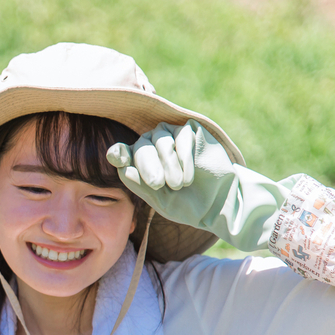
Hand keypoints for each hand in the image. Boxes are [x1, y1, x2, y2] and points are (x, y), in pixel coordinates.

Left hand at [107, 121, 286, 252]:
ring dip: (168, 164)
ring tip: (178, 184)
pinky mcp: (190, 130)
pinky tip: (188, 176)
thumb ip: (138, 183)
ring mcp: (171, 135)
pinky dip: (183, 157)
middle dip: (148, 167)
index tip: (116, 158)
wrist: (218, 204)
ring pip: (160, 141)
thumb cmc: (185, 204)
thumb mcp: (158, 199)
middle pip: (141, 147)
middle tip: (159, 185)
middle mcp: (152, 145)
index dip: (118, 154)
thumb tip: (120, 164)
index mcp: (139, 162)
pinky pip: (181, 136)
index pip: (122, 153)